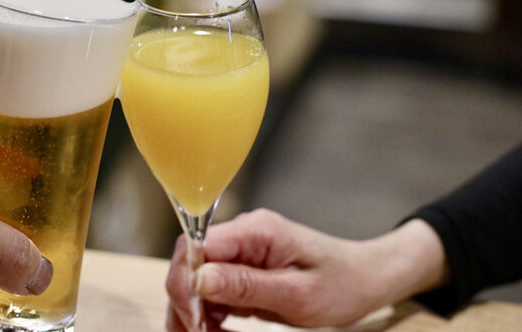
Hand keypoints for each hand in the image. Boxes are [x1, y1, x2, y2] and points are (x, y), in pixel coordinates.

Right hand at [166, 209, 447, 330]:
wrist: (364, 278)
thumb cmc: (341, 284)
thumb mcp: (297, 294)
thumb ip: (246, 285)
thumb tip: (199, 280)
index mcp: (257, 231)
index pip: (198, 245)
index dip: (186, 281)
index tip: (194, 319)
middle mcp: (244, 234)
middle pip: (191, 262)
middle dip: (186, 301)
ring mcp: (243, 249)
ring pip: (197, 278)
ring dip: (195, 312)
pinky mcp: (244, 266)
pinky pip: (213, 289)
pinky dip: (209, 314)